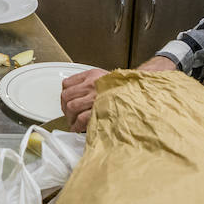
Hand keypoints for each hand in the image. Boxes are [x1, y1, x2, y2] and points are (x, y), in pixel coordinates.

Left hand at [60, 55, 178, 131]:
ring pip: (71, 107)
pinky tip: (77, 127)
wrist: (139, 90)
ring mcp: (95, 96)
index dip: (65, 95)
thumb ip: (90, 83)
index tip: (66, 102)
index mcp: (91, 75)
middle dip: (65, 108)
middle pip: (66, 96)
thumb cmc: (123, 88)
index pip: (67, 84)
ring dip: (70, 117)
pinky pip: (81, 118)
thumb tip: (75, 95)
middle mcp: (91, 84)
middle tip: (68, 115)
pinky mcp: (99, 109)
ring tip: (73, 122)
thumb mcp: (105, 77)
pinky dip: (76, 125)